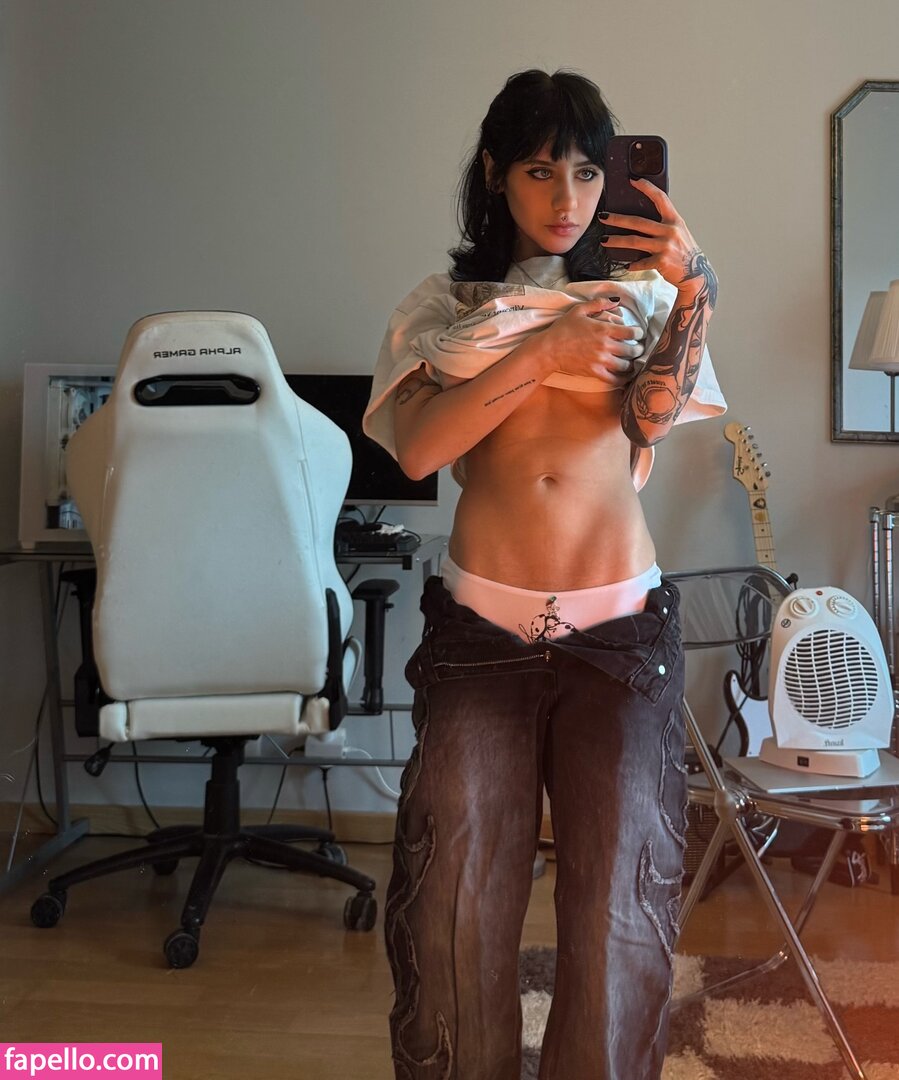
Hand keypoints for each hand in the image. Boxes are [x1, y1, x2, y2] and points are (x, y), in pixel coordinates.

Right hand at [545, 297, 644, 385]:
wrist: (550, 349)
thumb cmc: (563, 328)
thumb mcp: (579, 310)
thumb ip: (599, 304)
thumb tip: (615, 300)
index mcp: (604, 329)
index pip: (631, 332)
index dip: (639, 333)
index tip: (638, 334)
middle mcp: (605, 346)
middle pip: (632, 350)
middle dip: (638, 349)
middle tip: (638, 348)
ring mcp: (600, 361)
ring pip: (625, 365)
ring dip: (630, 364)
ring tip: (631, 362)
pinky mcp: (594, 372)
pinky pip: (614, 379)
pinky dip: (622, 379)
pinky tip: (624, 376)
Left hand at [600, 179, 717, 302]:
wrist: (695, 273)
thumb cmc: (684, 252)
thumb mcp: (678, 232)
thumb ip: (664, 224)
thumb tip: (640, 220)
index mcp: (674, 220)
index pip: (660, 198)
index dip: (647, 188)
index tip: (633, 180)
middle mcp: (670, 231)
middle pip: (638, 222)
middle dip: (617, 219)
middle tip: (603, 216)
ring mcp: (665, 246)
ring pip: (634, 241)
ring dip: (616, 241)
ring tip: (604, 240)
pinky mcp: (661, 262)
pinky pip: (640, 262)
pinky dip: (632, 264)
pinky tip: (626, 265)